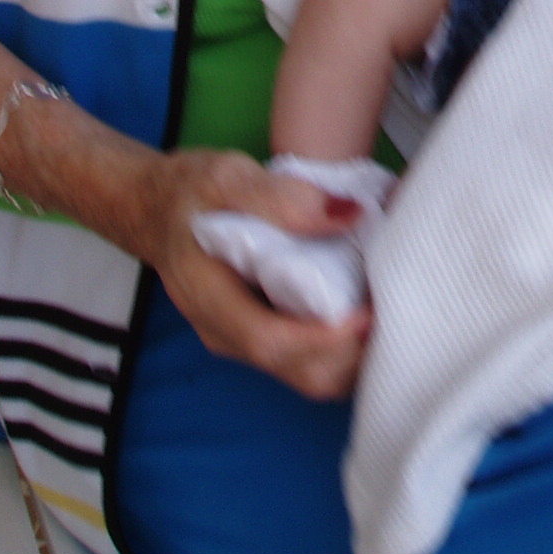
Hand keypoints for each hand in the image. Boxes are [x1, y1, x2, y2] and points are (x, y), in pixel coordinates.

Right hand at [140, 151, 370, 398]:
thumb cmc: (187, 193)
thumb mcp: (226, 177)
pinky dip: (350, 347)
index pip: (272, 343)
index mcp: (211, 301)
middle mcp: (229, 335)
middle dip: (355, 353)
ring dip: (358, 354)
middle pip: (302, 372)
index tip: (369, 312)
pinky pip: (314, 360)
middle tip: (396, 308)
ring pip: (313, 375)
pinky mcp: (267, 336)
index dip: (326, 338)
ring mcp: (248, 341)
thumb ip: (283, 198)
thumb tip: (351, 214)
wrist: (156, 210)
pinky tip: (371, 309)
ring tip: (392, 308)